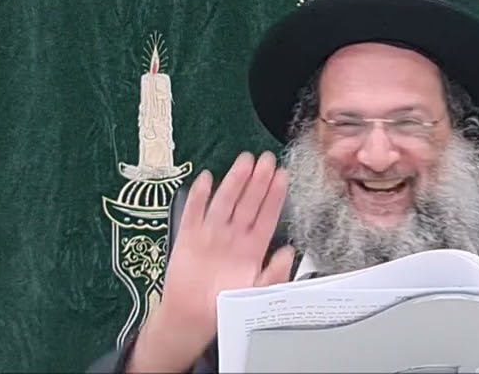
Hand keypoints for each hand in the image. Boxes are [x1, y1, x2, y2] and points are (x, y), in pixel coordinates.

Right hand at [126, 151, 293, 372]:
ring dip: (235, 181)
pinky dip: (199, 196)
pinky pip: (194, 212)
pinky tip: (206, 179)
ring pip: (225, 202)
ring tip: (245, 162)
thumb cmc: (224, 306)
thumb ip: (274, 275)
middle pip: (248, 203)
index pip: (267, 215)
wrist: (191, 318)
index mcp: (252, 247)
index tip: (283, 176)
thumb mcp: (255, 293)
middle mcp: (233, 236)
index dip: (275, 196)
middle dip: (258, 181)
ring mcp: (211, 234)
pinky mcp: (188, 237)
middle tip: (267, 159)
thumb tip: (289, 253)